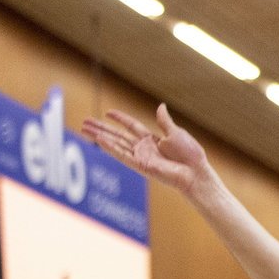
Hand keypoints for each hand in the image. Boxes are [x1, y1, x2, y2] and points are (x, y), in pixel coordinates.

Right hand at [81, 105, 211, 196]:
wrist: (195, 172)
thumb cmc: (190, 154)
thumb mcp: (176, 133)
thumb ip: (164, 121)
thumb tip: (161, 105)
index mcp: (152, 139)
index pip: (131, 126)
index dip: (120, 118)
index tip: (108, 112)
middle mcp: (143, 148)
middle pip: (117, 135)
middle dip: (101, 128)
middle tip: (84, 122)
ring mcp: (140, 157)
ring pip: (115, 144)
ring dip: (99, 136)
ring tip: (84, 129)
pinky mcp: (140, 166)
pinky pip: (122, 155)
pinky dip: (110, 147)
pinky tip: (99, 139)